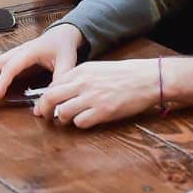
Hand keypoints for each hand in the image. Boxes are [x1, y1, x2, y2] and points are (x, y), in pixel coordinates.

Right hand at [0, 24, 82, 101]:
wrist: (63, 35)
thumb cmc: (63, 46)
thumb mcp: (67, 62)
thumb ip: (59, 80)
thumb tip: (50, 101)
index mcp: (30, 51)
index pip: (11, 67)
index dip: (2, 83)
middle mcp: (18, 52)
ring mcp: (15, 55)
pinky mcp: (15, 60)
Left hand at [33, 59, 159, 127]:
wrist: (148, 78)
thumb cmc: (126, 73)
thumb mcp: (99, 68)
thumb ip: (80, 78)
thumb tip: (63, 90)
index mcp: (82, 71)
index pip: (52, 85)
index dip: (44, 97)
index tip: (44, 104)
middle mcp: (83, 83)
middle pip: (50, 98)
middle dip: (44, 110)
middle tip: (45, 116)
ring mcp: (92, 98)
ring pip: (62, 113)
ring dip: (63, 119)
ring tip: (69, 119)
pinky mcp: (102, 112)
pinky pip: (80, 123)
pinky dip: (80, 124)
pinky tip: (87, 120)